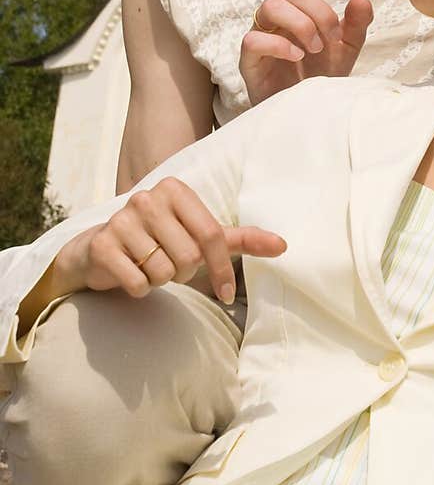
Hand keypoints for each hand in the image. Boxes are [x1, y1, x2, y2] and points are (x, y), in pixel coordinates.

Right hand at [54, 177, 286, 305]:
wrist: (99, 250)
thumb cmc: (159, 241)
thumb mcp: (201, 236)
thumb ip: (241, 239)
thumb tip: (284, 245)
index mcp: (175, 189)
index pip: (212, 235)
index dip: (222, 270)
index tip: (226, 294)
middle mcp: (147, 198)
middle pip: (188, 257)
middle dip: (184, 273)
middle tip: (169, 265)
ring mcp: (121, 219)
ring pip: (163, 272)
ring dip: (160, 280)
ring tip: (149, 265)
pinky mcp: (102, 245)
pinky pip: (138, 283)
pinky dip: (139, 289)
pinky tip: (131, 274)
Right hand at [240, 0, 373, 105]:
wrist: (305, 114)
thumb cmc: (320, 76)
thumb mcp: (347, 49)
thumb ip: (356, 25)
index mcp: (300, 8)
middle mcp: (278, 16)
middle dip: (318, 11)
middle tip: (331, 38)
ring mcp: (261, 34)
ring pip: (270, 5)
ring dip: (300, 24)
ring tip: (315, 48)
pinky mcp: (249, 58)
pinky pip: (254, 38)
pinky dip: (279, 44)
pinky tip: (296, 56)